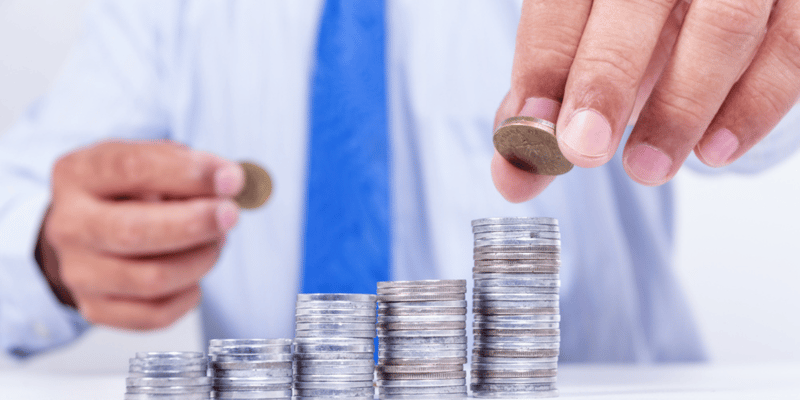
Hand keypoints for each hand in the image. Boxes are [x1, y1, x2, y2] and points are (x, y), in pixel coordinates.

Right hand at [38, 140, 243, 329]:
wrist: (88, 232)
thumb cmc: (129, 191)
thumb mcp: (150, 160)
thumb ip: (188, 165)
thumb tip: (229, 182)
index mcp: (79, 173)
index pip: (132, 168)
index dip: (188, 174)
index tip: (231, 180)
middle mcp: (70, 224)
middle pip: (133, 231)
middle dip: (194, 224)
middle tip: (230, 215)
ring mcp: (78, 272)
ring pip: (152, 279)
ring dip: (200, 260)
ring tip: (215, 242)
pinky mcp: (96, 308)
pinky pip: (156, 314)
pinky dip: (188, 295)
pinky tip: (194, 275)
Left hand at [493, 0, 799, 201]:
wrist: (708, 0)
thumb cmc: (633, 30)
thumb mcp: (584, 51)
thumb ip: (547, 106)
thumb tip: (512, 177)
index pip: (562, 2)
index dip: (545, 63)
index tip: (533, 127)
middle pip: (636, 2)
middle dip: (605, 78)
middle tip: (586, 148)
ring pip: (722, 24)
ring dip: (681, 106)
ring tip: (647, 167)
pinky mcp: (798, 0)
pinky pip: (790, 47)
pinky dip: (755, 104)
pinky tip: (716, 151)